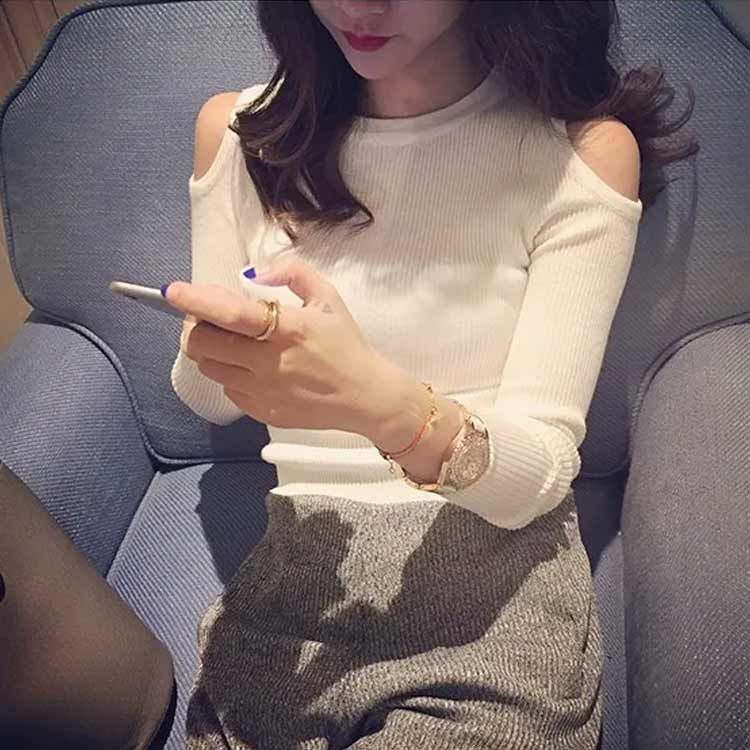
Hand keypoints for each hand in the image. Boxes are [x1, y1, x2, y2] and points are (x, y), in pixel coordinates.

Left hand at [164, 254, 399, 434]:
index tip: (172, 292)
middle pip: (204, 345)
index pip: (230, 314)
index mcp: (288, 329)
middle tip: (207, 320)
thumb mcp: (328, 297)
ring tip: (233, 343)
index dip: (196, 302)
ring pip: (210, 368)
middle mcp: (270, 363)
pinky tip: (252, 367)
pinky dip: (231, 374)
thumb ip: (292, 272)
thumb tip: (251, 274)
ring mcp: (264, 391)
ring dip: (211, 351)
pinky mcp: (262, 412)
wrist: (365, 396)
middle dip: (196, 328)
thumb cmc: (346, 343)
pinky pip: (227, 389)